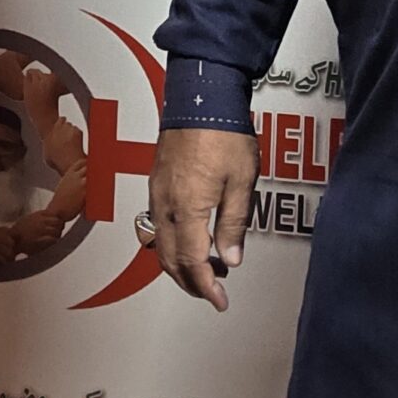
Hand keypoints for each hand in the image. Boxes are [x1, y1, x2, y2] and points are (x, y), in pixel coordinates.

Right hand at [147, 126, 256, 310]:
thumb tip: (230, 259)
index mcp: (186, 208)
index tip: (220, 301)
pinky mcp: (155, 182)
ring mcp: (156, 193)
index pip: (192, 262)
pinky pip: (157, 225)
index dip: (206, 287)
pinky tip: (190, 238)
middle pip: (170, 259)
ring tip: (208, 267)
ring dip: (180, 264)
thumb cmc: (224, 134)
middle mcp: (165, 205)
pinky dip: (172, 243)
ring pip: (160, 244)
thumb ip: (234, 224)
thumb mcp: (241, 182)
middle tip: (213, 291)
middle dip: (190, 282)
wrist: (201, 96)